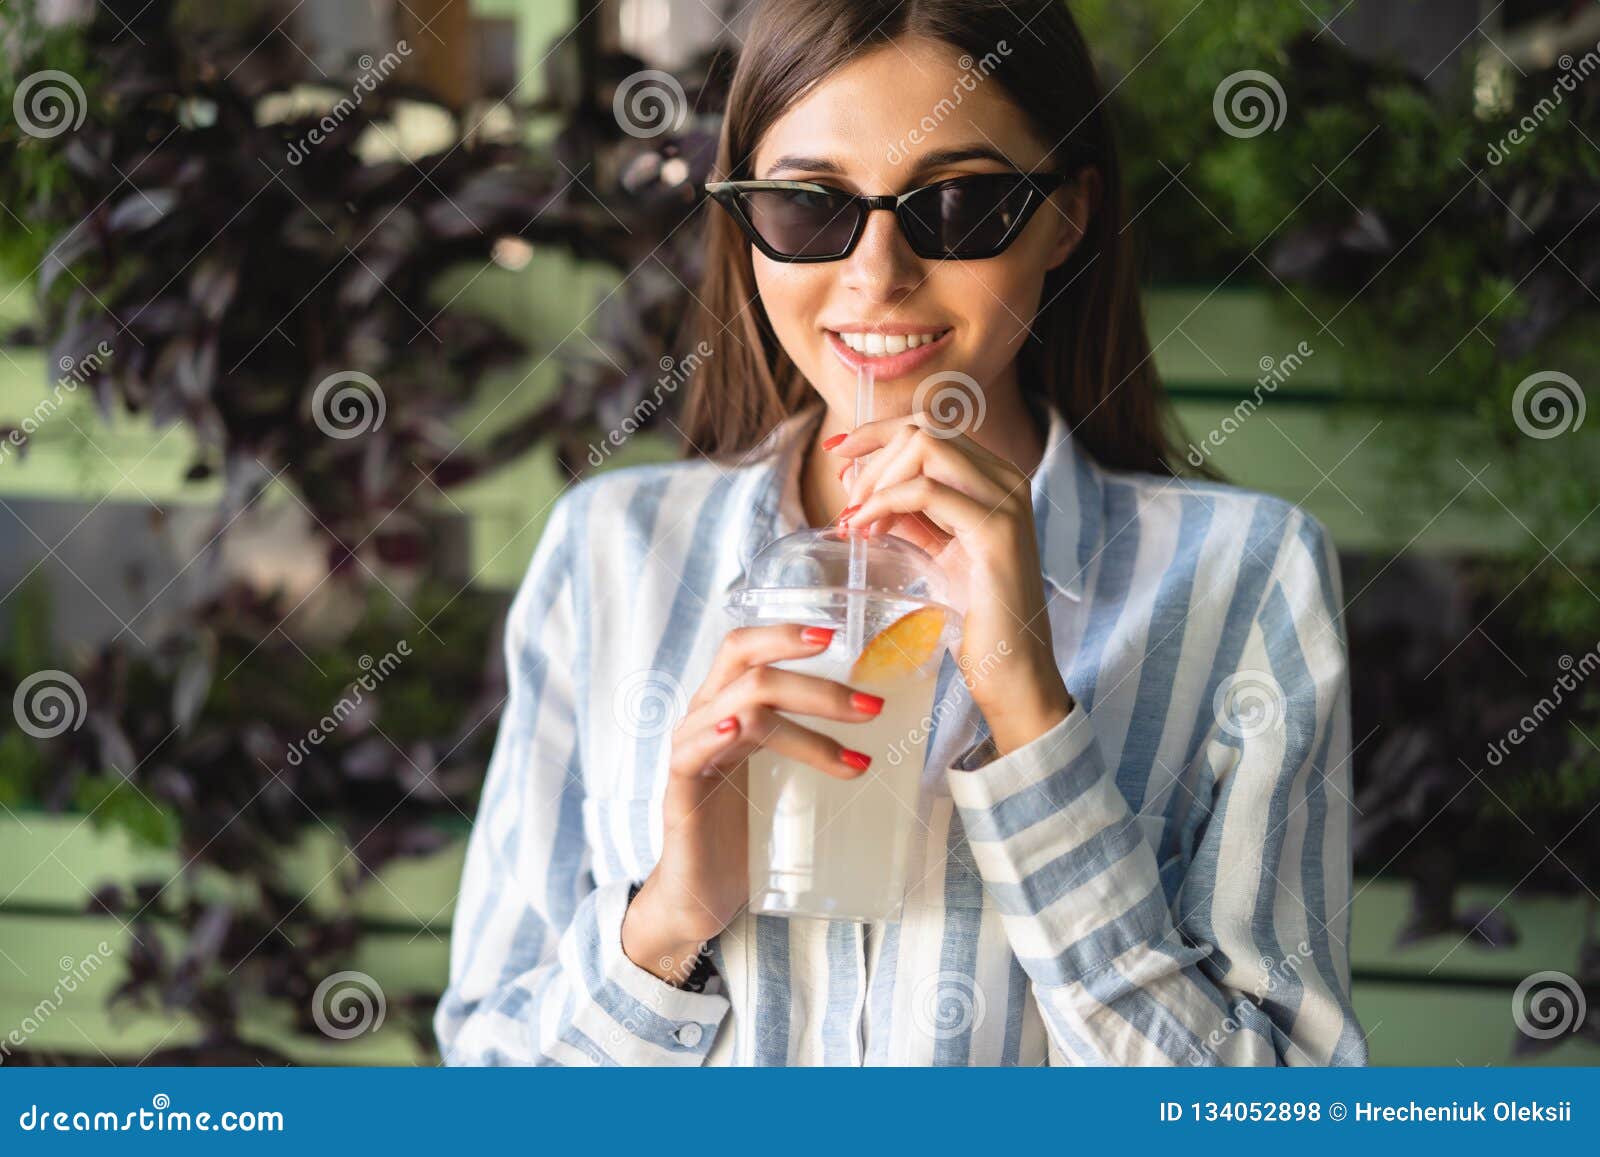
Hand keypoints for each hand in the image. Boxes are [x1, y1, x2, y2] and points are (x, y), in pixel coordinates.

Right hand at [621, 623, 885, 984]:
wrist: (700, 895)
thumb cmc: (745, 834)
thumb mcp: (783, 779)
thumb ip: (812, 746)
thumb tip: (885, 727)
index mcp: (727, 706)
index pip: (746, 649)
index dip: (784, 634)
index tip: (835, 634)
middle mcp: (704, 719)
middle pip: (752, 671)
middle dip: (818, 686)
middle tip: (872, 707)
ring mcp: (688, 752)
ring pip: (743, 708)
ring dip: (806, 728)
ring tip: (854, 760)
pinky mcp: (678, 792)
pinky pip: (691, 751)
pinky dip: (714, 734)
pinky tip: (736, 729)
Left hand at [828, 412, 1072, 754]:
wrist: (1012, 670)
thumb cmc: (974, 618)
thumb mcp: (937, 552)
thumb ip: (911, 517)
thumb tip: (863, 488)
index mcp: (995, 479)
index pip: (930, 427)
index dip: (877, 433)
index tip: (837, 454)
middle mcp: (1007, 479)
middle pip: (924, 429)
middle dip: (871, 456)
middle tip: (846, 503)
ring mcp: (1006, 501)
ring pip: (925, 446)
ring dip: (876, 478)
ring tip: (855, 520)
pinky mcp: (996, 531)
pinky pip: (925, 491)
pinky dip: (884, 503)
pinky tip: (865, 530)